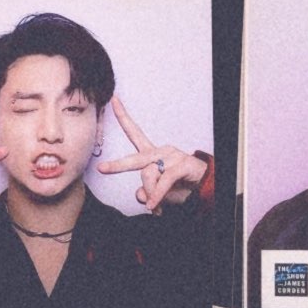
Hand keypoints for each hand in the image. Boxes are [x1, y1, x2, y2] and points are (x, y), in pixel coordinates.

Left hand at [97, 96, 207, 213]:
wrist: (206, 187)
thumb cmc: (180, 187)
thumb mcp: (158, 193)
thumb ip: (146, 193)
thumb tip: (139, 195)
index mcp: (152, 154)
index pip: (135, 133)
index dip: (123, 117)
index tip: (113, 100)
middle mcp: (160, 152)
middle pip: (135, 159)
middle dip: (117, 165)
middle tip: (102, 169)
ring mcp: (172, 156)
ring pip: (148, 175)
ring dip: (150, 194)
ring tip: (154, 206)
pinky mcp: (182, 164)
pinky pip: (164, 181)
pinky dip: (157, 196)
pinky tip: (154, 207)